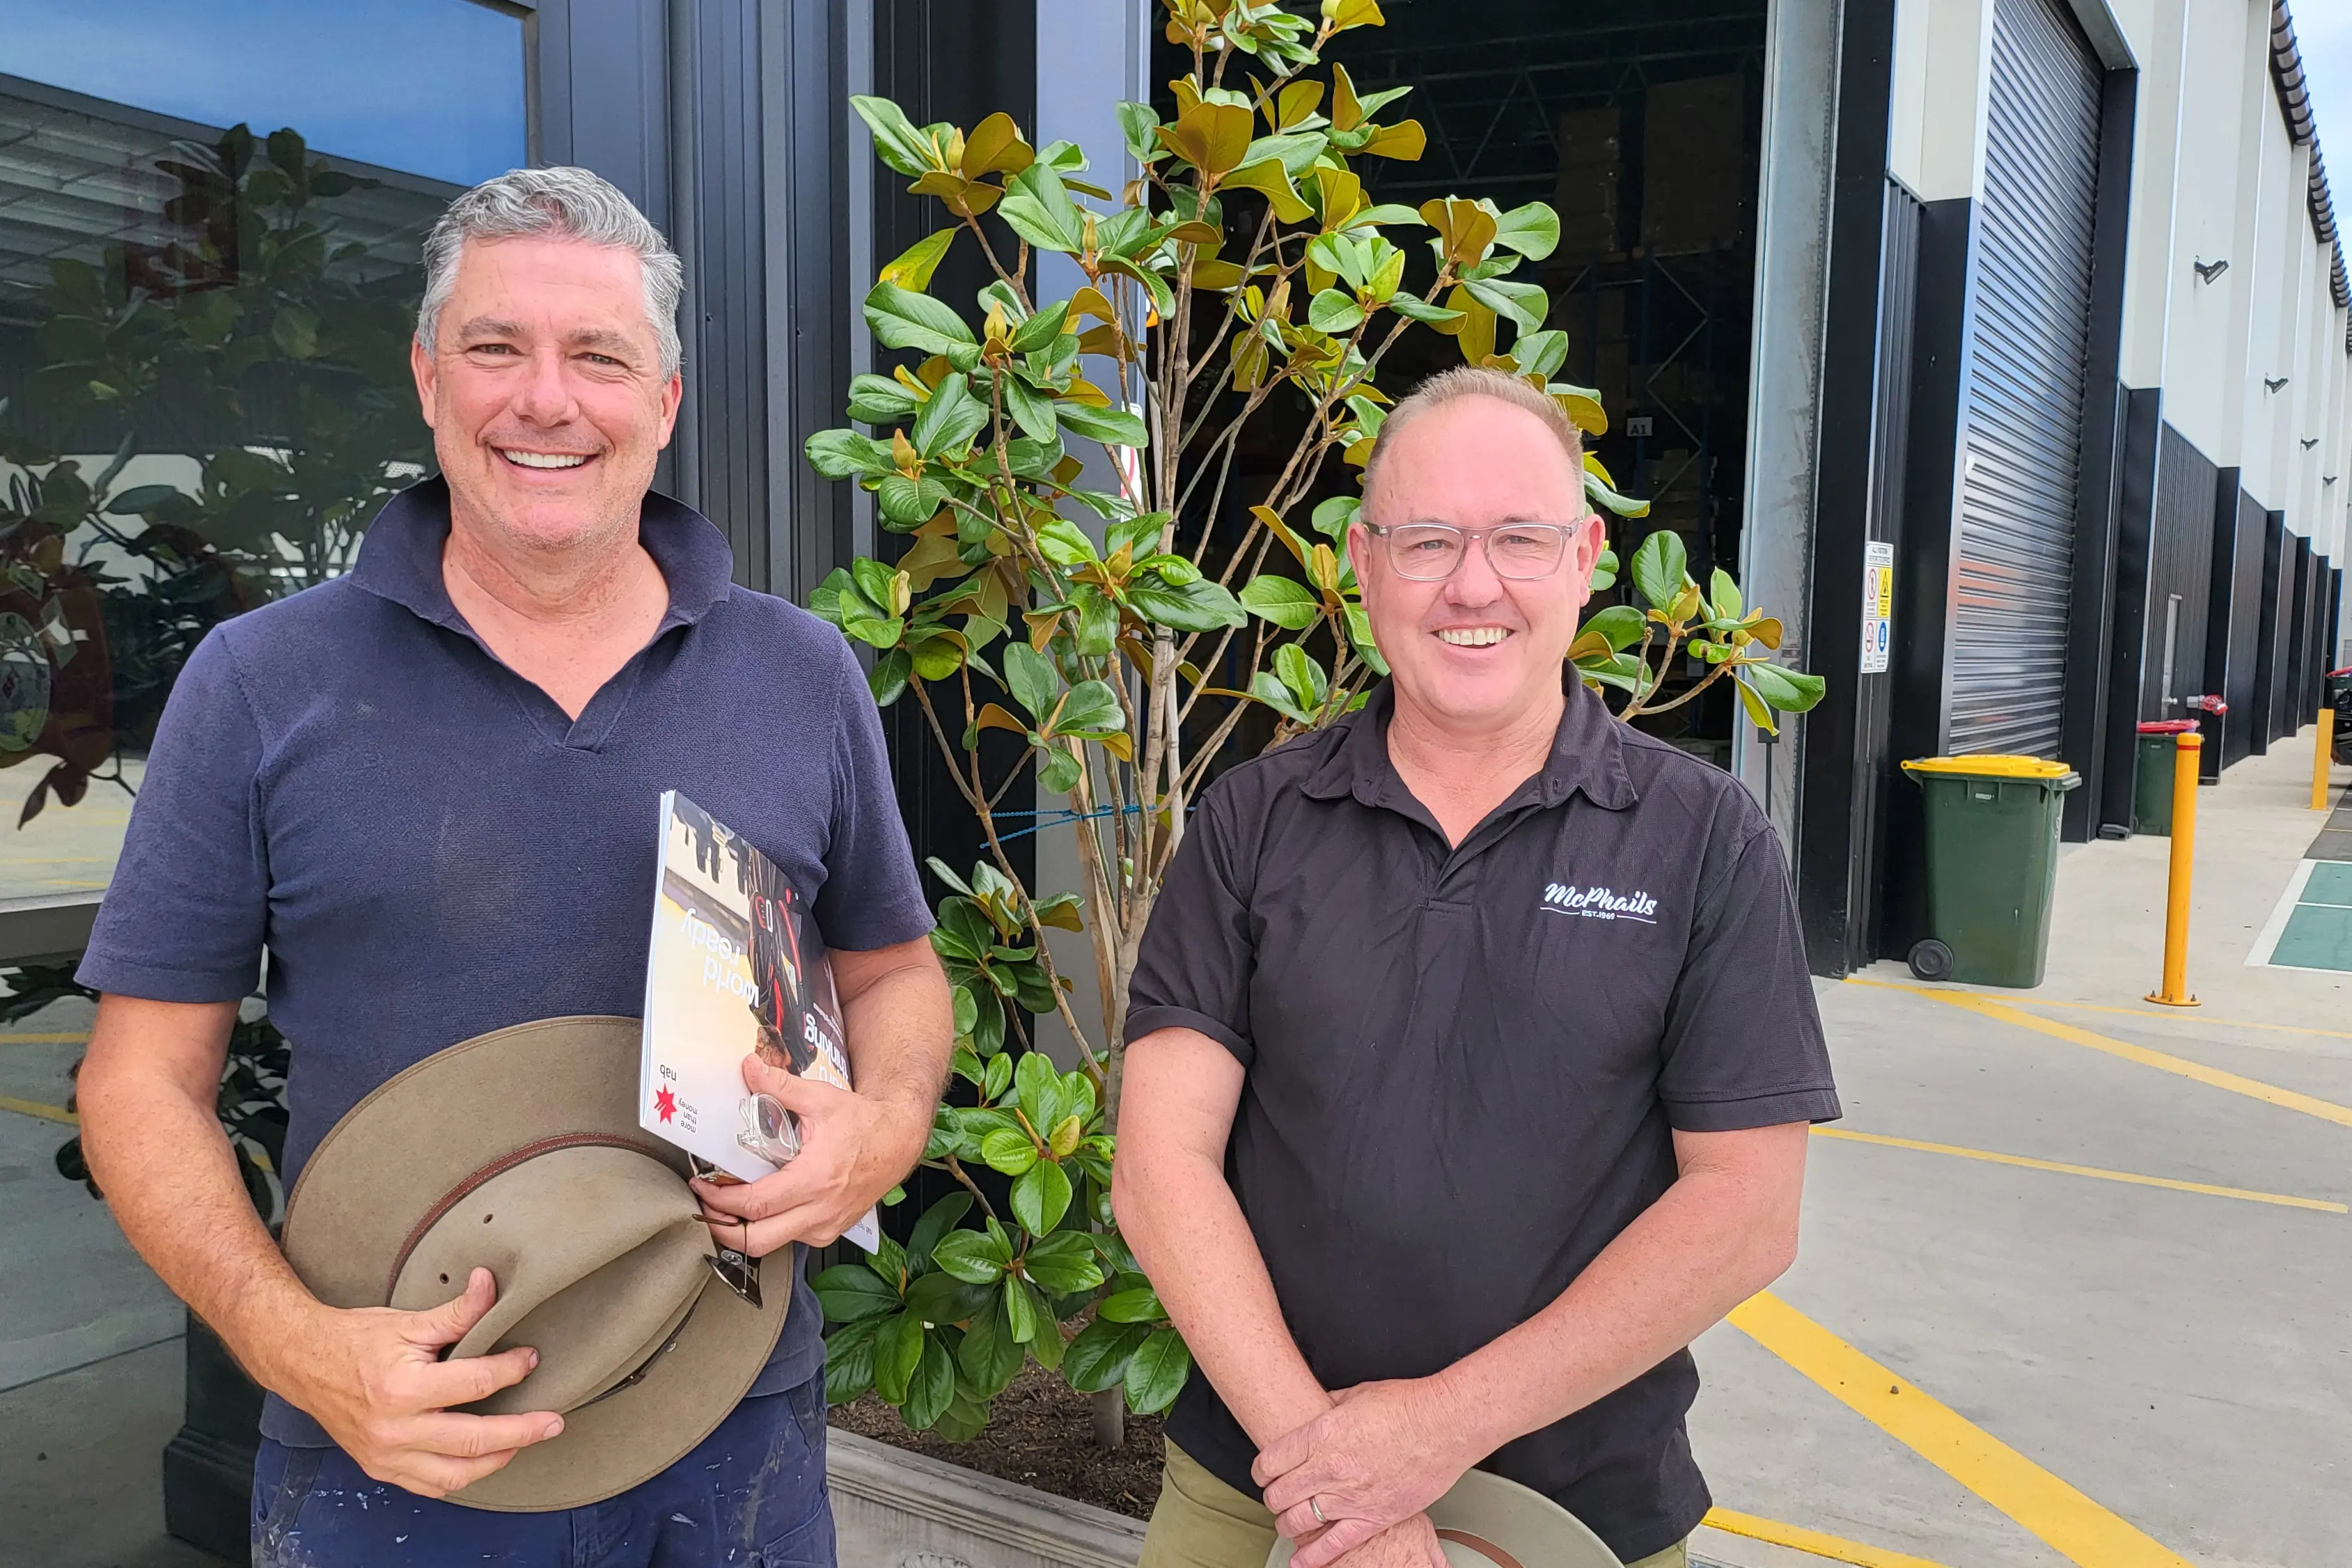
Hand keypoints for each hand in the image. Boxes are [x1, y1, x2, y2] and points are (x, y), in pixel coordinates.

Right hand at [274, 1267, 563, 1498]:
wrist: (305, 1363)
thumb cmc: (357, 1340)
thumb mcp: (408, 1320)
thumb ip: (457, 1312)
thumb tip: (491, 1284)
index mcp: (403, 1388)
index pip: (476, 1383)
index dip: (512, 1369)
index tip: (531, 1359)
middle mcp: (395, 1430)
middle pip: (474, 1440)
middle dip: (522, 1431)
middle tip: (554, 1422)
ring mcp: (386, 1455)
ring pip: (455, 1474)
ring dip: (497, 1460)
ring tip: (524, 1441)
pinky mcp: (380, 1468)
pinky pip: (430, 1486)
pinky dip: (461, 1477)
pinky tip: (482, 1460)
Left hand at [689, 1051, 928, 1253]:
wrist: (899, 1140)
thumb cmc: (863, 1123)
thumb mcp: (820, 1099)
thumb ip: (780, 1085)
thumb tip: (750, 1067)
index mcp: (814, 1180)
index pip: (755, 1205)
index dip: (720, 1200)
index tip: (702, 1186)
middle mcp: (820, 1210)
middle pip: (758, 1242)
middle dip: (724, 1230)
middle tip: (706, 1208)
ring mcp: (827, 1225)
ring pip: (774, 1244)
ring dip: (746, 1230)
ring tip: (729, 1207)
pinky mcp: (831, 1230)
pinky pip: (792, 1238)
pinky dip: (771, 1227)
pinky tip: (764, 1206)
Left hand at [1257, 1379, 1482, 1567]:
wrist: (1444, 1424)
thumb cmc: (1406, 1405)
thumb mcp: (1356, 1394)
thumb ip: (1330, 1406)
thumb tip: (1319, 1408)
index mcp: (1320, 1435)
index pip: (1270, 1460)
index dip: (1261, 1469)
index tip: (1263, 1472)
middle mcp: (1329, 1468)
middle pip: (1279, 1493)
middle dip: (1271, 1497)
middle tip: (1275, 1496)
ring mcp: (1350, 1496)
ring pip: (1298, 1520)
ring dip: (1286, 1523)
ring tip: (1287, 1522)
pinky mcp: (1373, 1517)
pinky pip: (1334, 1545)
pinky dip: (1313, 1557)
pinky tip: (1301, 1562)